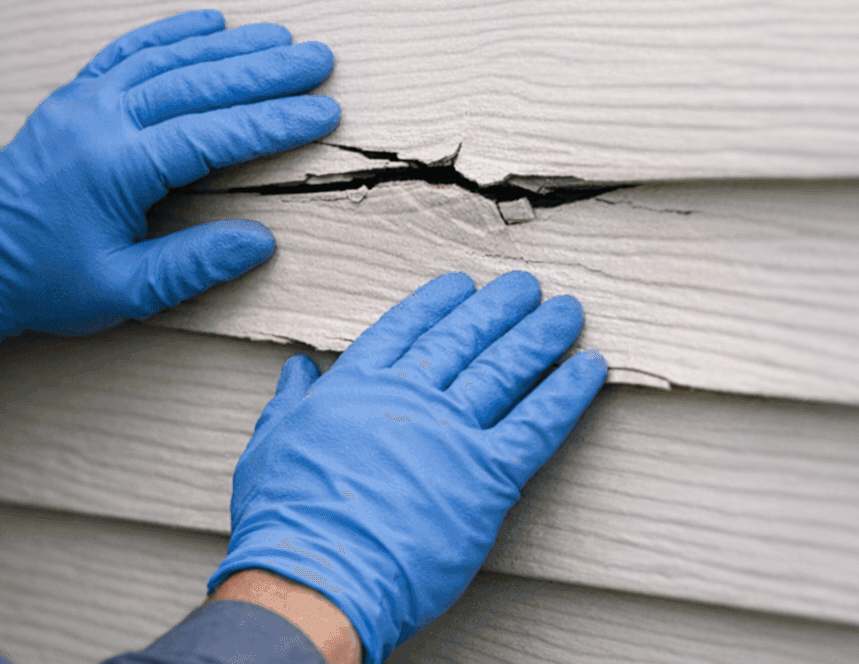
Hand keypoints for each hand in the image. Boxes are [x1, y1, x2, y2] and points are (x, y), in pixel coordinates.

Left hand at [0, 10, 338, 354]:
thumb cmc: (44, 283)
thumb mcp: (122, 292)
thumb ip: (192, 267)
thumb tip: (261, 242)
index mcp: (113, 167)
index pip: (211, 134)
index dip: (273, 123)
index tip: (323, 111)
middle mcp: (97, 119)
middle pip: (197, 82)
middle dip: (264, 70)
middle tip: (320, 58)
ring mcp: (81, 101)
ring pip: (167, 59)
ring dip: (228, 46)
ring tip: (281, 39)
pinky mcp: (71, 97)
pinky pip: (128, 52)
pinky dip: (172, 34)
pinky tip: (211, 22)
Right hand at [207, 272, 606, 663]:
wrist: (317, 574)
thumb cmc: (286, 519)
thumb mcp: (269, 444)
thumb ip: (289, 401)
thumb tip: (297, 368)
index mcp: (355, 386)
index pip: (405, 328)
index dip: (437, 303)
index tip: (462, 285)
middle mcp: (408, 396)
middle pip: (463, 339)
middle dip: (499, 308)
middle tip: (526, 286)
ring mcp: (450, 431)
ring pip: (505, 369)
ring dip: (540, 336)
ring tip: (566, 312)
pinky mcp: (487, 475)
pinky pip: (539, 423)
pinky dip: (568, 393)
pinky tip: (589, 368)